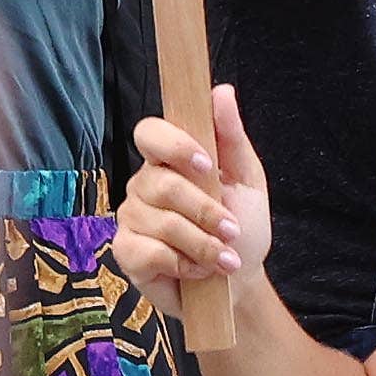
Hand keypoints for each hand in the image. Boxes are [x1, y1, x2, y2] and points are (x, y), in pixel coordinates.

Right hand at [112, 90, 274, 327]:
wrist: (239, 284)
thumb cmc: (242, 229)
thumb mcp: (248, 181)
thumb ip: (231, 137)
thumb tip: (222, 91)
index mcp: (170, 160)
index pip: (150, 132)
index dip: (173, 145)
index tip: (205, 165)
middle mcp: (145, 184)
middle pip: (161, 183)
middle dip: (205, 211)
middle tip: (232, 230)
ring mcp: (132, 217)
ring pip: (160, 221)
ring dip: (202, 244)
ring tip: (223, 258)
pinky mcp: (127, 252)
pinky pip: (148, 251)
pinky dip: (182, 264)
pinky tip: (196, 271)